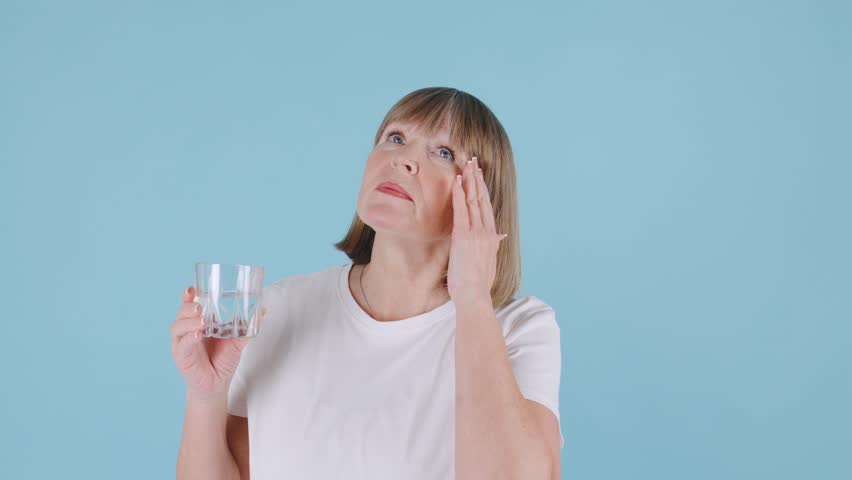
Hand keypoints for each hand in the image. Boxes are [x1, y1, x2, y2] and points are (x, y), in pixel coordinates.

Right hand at [170, 286, 264, 400]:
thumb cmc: (223, 359)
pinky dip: (189, 338)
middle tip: (201, 307)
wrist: (217, 384)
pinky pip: (183, 345)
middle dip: (189, 307)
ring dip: (188, 322)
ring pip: (178, 327)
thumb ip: (248, 327)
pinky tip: (197, 335)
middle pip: (181, 313)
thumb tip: (263, 311)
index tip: (193, 288)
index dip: (189, 295)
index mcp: (197, 322)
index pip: (189, 304)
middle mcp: (187, 330)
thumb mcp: (237, 341)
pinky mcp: (181, 356)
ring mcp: (182, 343)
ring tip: (201, 321)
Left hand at [447, 156, 507, 306]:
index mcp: (492, 237)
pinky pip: (461, 210)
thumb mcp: (490, 261)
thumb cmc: (478, 284)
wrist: (475, 297)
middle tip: (473, 161)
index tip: (479, 175)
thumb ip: (494, 245)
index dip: (483, 189)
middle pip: (482, 199)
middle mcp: (487, 231)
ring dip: (470, 180)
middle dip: (478, 178)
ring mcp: (476, 233)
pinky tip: (457, 181)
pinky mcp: (464, 236)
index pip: (487, 207)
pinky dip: (459, 194)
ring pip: (474, 200)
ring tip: (466, 164)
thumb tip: (500, 236)